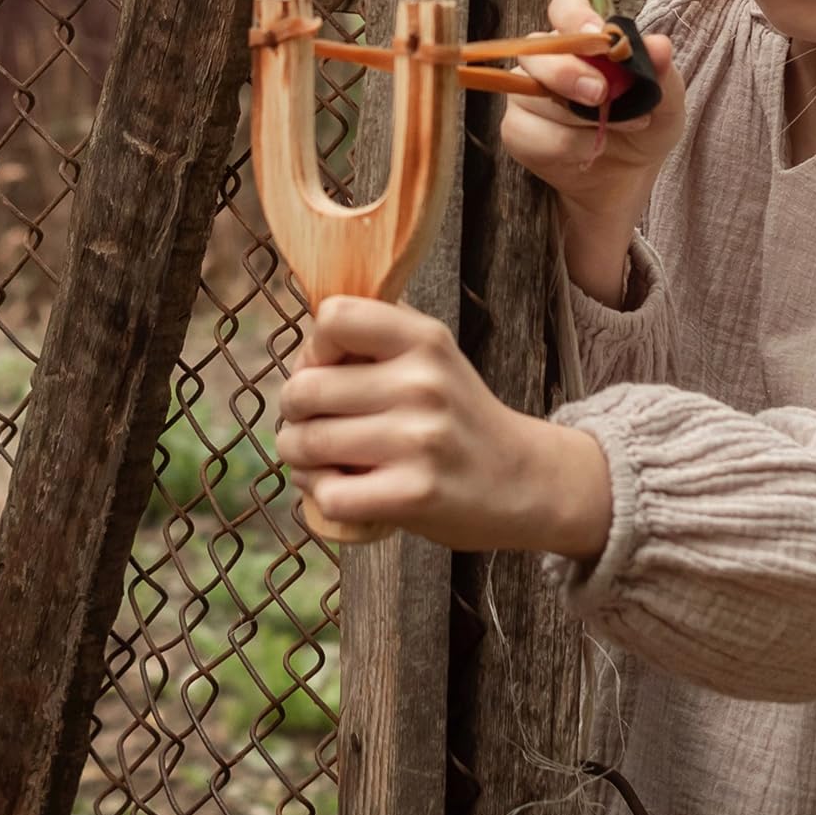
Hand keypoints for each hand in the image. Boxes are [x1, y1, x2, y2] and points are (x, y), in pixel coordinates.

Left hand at [276, 295, 611, 557]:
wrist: (522, 480)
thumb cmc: (457, 417)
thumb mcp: (432, 358)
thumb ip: (375, 340)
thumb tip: (303, 356)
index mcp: (424, 339)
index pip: (334, 318)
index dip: (316, 348)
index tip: (333, 372)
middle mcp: (422, 383)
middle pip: (303, 388)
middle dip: (294, 413)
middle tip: (315, 425)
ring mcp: (419, 440)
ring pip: (305, 444)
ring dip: (300, 458)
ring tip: (324, 461)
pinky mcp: (414, 494)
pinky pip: (327, 494)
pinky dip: (322, 496)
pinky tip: (344, 490)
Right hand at [499, 0, 684, 225]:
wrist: (628, 179)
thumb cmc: (645, 129)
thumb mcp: (666, 104)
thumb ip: (661, 74)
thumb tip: (659, 45)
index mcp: (583, 39)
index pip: (565, 8)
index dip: (575, 16)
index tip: (597, 33)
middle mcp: (547, 60)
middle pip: (536, 50)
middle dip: (567, 71)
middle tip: (601, 95)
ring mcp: (525, 94)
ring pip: (534, 95)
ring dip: (580, 119)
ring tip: (614, 130)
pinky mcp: (516, 130)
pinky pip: (532, 132)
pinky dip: (569, 146)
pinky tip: (590, 150)